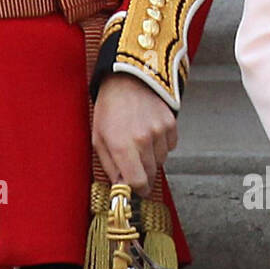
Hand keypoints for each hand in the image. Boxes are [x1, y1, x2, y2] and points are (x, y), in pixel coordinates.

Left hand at [92, 73, 177, 194]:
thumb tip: (121, 188)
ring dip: (151, 158)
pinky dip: (161, 145)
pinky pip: (170, 147)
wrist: (127, 78)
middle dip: (142, 174)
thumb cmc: (109, 109)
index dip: (137, 190)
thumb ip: (110, 167)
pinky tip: (149, 131)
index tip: (134, 190)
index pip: (138, 183)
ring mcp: (159, 131)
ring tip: (139, 141)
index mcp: (122, 146)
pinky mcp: (171, 123)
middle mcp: (143, 140)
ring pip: (161, 161)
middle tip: (133, 163)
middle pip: (151, 175)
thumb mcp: (98, 139)